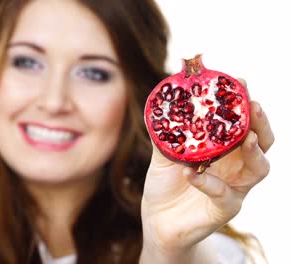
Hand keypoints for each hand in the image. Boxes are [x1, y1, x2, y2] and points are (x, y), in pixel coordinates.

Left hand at [141, 79, 273, 255]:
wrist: (158, 221)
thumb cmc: (166, 185)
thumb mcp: (163, 156)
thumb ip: (166, 135)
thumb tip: (161, 106)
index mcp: (225, 150)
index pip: (243, 123)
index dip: (244, 103)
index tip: (240, 82)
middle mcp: (236, 167)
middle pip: (262, 142)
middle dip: (260, 122)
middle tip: (253, 104)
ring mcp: (234, 189)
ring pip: (259, 169)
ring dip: (253, 151)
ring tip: (244, 137)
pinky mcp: (224, 209)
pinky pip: (224, 195)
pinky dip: (208, 182)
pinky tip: (191, 173)